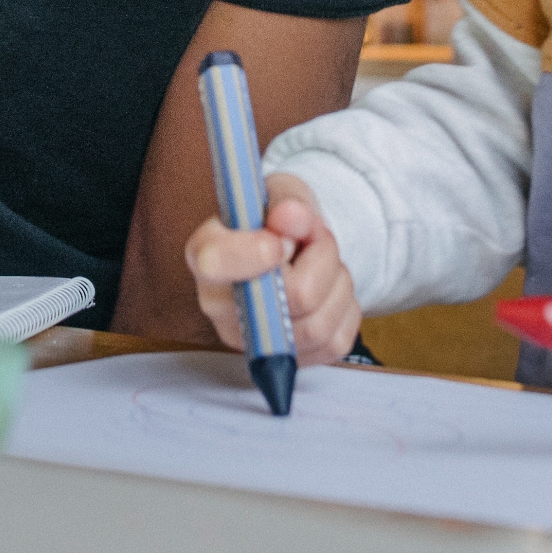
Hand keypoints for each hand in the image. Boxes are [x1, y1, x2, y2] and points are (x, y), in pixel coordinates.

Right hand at [182, 173, 358, 363]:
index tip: (280, 240)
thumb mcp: (281, 194)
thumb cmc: (278, 217)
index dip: (252, 253)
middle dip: (321, 259)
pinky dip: (346, 309)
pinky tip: (331, 289)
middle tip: (318, 234)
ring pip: (317, 325)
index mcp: (206, 254)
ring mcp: (251, 339)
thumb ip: (286, 202)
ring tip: (326, 260)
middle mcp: (219, 306)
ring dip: (338, 283)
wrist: (294, 244)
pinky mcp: (288, 358)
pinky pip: (334, 342)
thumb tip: (290, 217)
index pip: (215, 264)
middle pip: (289, 298)